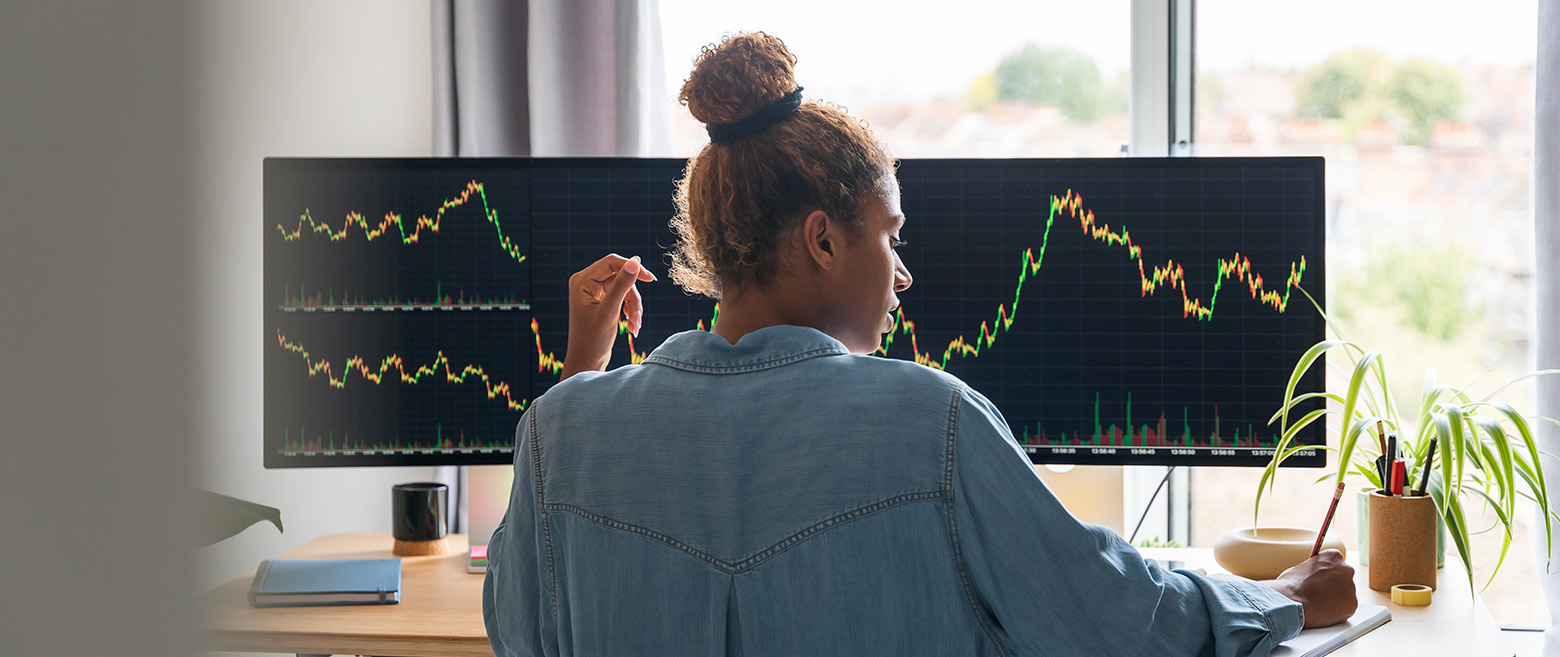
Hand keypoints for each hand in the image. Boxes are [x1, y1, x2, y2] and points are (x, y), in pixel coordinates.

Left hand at [561, 254, 656, 380]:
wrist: (586, 362)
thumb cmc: (592, 340)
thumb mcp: (610, 311)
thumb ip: (622, 285)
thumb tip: (635, 261)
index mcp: (582, 281)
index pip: (611, 262)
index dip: (632, 268)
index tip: (650, 279)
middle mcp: (586, 283)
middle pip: (620, 276)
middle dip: (632, 296)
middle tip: (638, 316)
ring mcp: (594, 292)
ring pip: (625, 288)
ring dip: (633, 306)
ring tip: (635, 326)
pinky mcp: (602, 300)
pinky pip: (622, 297)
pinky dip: (630, 310)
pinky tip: (632, 326)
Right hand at [1263, 549, 1357, 627]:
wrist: (1291, 603)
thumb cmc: (1291, 585)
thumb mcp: (1300, 568)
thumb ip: (1314, 570)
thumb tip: (1315, 577)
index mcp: (1334, 556)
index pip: (1335, 563)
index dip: (1327, 573)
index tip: (1322, 579)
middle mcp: (1347, 569)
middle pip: (1343, 578)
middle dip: (1334, 585)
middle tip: (1321, 593)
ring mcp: (1351, 588)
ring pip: (1346, 594)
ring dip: (1336, 599)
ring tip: (1319, 604)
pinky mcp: (1352, 605)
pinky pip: (1347, 608)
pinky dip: (1338, 611)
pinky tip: (1324, 611)